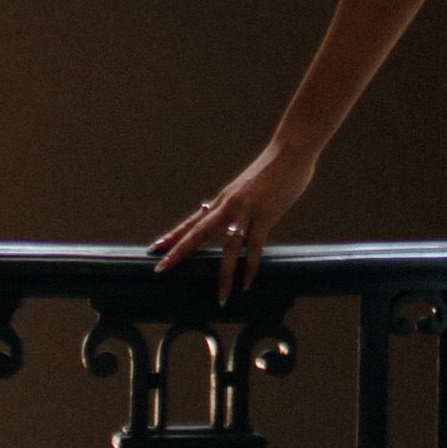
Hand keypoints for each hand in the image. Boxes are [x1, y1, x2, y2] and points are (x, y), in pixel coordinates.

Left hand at [154, 137, 314, 299]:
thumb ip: (239, 203)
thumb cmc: (274, 168)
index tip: (155, 247)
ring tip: (221, 297)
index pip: (193, 221)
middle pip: (197, 233)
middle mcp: (228, 205)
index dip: (174, 235)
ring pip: (228, 247)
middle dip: (179, 252)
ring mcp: (246, 210)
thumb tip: (233, 215)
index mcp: (223, 200)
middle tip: (161, 269)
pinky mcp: (265, 214)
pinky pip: (254, 246)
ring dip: (224, 275)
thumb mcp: (248, 187)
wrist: (291, 150)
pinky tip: (247, 283)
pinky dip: (250, 266)